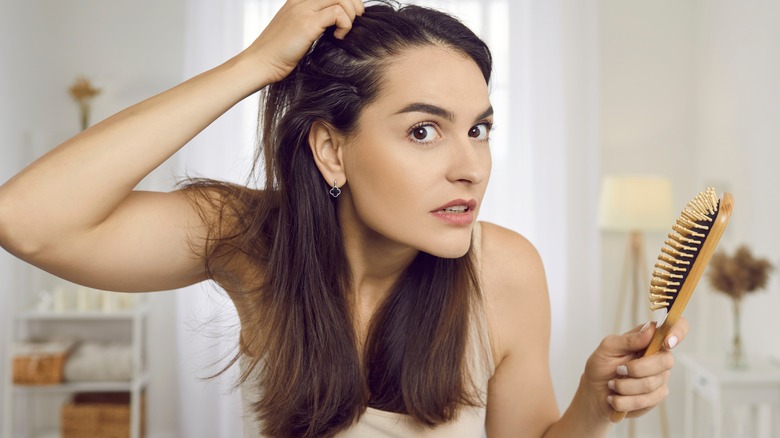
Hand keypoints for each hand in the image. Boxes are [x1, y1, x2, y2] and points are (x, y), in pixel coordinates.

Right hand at [241, 0, 365, 84]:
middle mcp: (301, 0)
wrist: (260, 63)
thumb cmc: (279, 54)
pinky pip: (338, 14)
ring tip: (345, 31)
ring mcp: (303, 10)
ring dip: (351, 15)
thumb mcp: (297, 31)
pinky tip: (338, 37)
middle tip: (357, 20)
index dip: (347, 0)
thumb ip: (314, 22)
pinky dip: (345, 25)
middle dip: (354, 3)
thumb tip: (337, 25)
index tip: (352, 15)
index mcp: (299, 0)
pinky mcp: (307, 24)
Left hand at [581, 318, 688, 420]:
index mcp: (649, 339)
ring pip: (652, 384)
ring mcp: (660, 377)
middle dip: (637, 369)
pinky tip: (615, 397)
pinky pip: (646, 400)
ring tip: (612, 384)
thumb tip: (650, 330)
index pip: (676, 328)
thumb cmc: (602, 366)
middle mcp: (659, 356)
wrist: (595, 393)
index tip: (667, 342)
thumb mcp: (608, 348)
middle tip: (618, 370)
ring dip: (624, 386)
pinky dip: (625, 400)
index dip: (678, 332)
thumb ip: (628, 339)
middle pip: (666, 361)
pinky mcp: (657, 396)